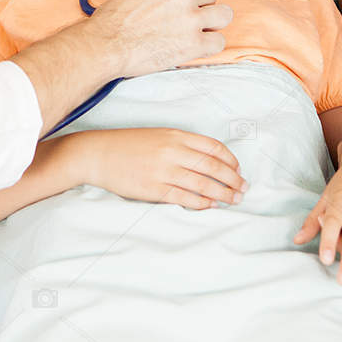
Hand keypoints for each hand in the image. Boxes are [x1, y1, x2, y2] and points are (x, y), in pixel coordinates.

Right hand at [74, 128, 245, 209]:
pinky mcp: (153, 189)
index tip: (238, 170)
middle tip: (244, 189)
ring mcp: (163, 171)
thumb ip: (182, 144)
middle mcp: (172, 151)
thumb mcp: (159, 135)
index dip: (230, 160)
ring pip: (202, 183)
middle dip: (233, 180)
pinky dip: (201, 202)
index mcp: (175, 135)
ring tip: (234, 200)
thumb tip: (209, 160)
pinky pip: (183, 197)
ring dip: (222, 193)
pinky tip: (211, 205)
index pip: (213, 147)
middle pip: (212, 166)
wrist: (98, 154)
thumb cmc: (128, 145)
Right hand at [89, 0, 232, 76]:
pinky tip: (196, 47)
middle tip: (186, 20)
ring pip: (223, 15)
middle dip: (201, 7)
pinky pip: (219, 41)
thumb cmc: (113, 19)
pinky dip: (210, 45)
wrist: (106, 44)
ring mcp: (192, 18)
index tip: (182, 3)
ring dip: (212, 23)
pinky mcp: (195, 43)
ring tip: (197, 32)